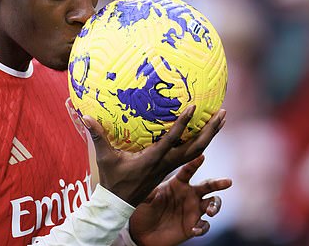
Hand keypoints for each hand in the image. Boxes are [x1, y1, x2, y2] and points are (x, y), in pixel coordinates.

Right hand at [83, 105, 225, 205]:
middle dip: (210, 130)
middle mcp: (167, 163)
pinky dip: (201, 141)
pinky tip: (205, 131)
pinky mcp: (170, 168)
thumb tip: (86, 116)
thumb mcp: (105, 158)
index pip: (172, 139)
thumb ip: (98, 136)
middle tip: (222, 112)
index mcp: (153, 159)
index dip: (183, 123)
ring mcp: (171, 166)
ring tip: (221, 117)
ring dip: (210, 134)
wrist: (120, 202)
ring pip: (197, 150)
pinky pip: (191, 153)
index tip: (194, 108)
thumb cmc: (113, 179)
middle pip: (196, 146)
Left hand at [129, 155, 231, 245]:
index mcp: (178, 184)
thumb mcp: (144, 200)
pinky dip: (202, 227)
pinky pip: (204, 226)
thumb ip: (148, 193)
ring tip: (210, 211)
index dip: (195, 163)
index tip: (201, 156)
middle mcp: (189, 194)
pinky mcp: (193, 225)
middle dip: (218, 183)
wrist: (144, 233)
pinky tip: (194, 230)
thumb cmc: (144, 211)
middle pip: (208, 186)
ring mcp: (193, 210)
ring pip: (212, 204)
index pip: (188, 171)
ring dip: (215, 206)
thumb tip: (147, 187)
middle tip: (228, 181)